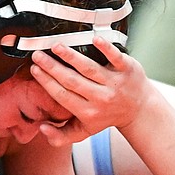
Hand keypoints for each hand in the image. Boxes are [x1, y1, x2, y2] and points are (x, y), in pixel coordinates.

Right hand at [29, 37, 152, 144]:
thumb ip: (61, 135)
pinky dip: (105, 48)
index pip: (62, 95)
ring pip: (89, 68)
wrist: (140, 110)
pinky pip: (115, 58)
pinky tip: (94, 39)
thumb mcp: (84, 131)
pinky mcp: (127, 69)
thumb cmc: (107, 117)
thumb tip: (41, 128)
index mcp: (88, 112)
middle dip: (52, 67)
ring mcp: (114, 83)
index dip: (46, 82)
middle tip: (38, 55)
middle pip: (72, 81)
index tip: (34, 69)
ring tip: (56, 46)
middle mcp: (101, 98)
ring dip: (71, 56)